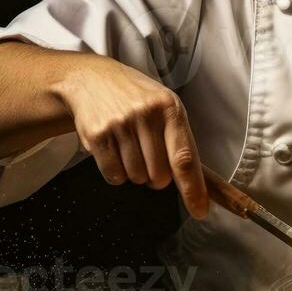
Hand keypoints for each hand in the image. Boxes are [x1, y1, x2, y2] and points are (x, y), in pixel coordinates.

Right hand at [51, 56, 209, 218]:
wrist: (92, 79)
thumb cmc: (137, 98)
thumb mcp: (165, 107)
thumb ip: (180, 141)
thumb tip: (196, 186)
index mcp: (170, 109)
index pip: (185, 158)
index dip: (193, 189)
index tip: (200, 211)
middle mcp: (146, 115)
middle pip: (159, 176)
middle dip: (157, 177)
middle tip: (150, 156)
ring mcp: (120, 124)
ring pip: (136, 178)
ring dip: (136, 173)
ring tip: (130, 147)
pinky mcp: (97, 135)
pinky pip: (114, 176)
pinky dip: (117, 173)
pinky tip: (115, 152)